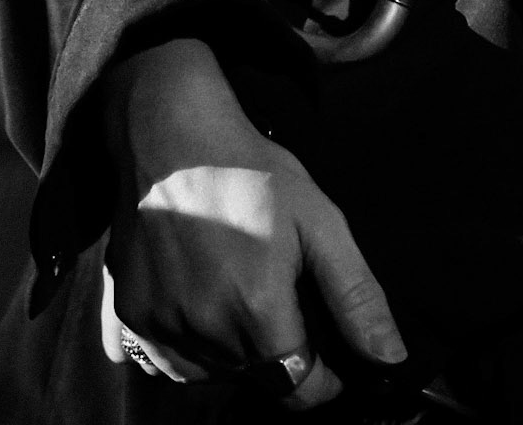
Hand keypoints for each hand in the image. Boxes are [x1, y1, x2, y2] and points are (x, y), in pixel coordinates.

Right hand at [97, 38, 405, 408]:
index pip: (300, 391)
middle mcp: (206, 330)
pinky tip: (198, 295)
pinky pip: (168, 358)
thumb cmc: (249, 169)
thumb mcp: (318, 219)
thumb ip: (356, 295)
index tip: (327, 353)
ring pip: (212, 372)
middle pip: (258, 379)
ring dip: (232, 351)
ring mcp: (161, 325)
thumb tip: (392, 358)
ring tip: (236, 290)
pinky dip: (189, 343)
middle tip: (278, 296)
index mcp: (257, 311)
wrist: (168, 131)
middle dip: (278, 353)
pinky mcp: (130, 313)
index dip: (324, 377)